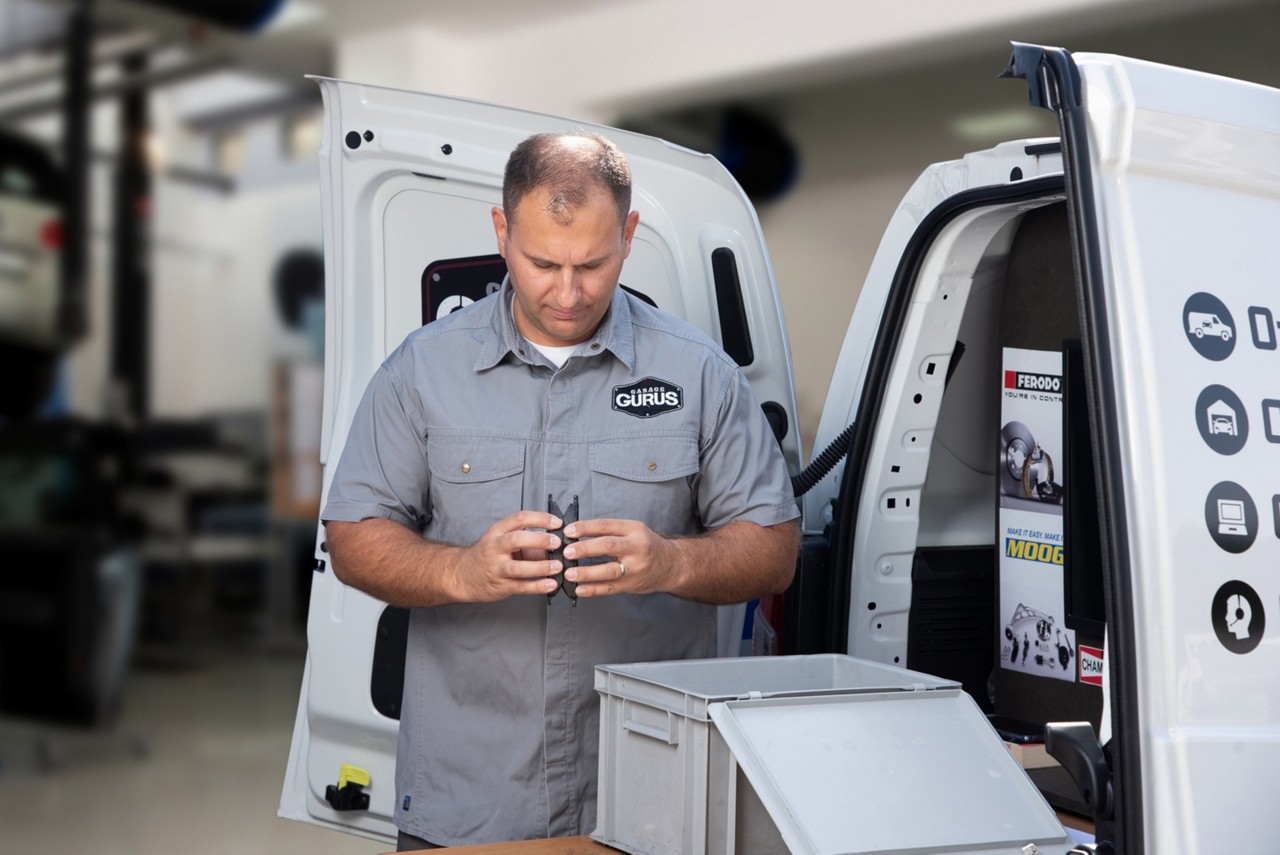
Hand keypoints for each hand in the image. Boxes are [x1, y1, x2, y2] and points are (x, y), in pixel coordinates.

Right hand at [449, 509, 565, 601]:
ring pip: (518, 567)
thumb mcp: (502, 541)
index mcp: (497, 532)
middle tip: (557, 543)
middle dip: (539, 540)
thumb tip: (556, 544)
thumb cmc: (487, 555)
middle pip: (516, 539)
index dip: (540, 519)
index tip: (556, 523)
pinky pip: (521, 586)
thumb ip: (528, 542)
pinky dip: (538, 586)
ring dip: (540, 567)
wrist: (462, 575)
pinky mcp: (500, 586)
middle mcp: (494, 548)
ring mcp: (496, 568)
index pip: (519, 518)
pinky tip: (550, 584)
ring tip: (557, 566)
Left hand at [561, 518, 677, 597]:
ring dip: (586, 573)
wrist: (671, 565)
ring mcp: (635, 568)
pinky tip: (580, 589)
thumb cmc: (647, 546)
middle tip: (567, 551)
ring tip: (569, 573)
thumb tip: (577, 533)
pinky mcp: (632, 585)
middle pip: (608, 546)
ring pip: (609, 570)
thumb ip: (609, 532)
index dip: (585, 528)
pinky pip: (610, 588)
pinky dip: (593, 590)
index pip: (606, 526)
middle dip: (585, 549)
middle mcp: (637, 547)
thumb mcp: (633, 531)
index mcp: (634, 529)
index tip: (568, 531)